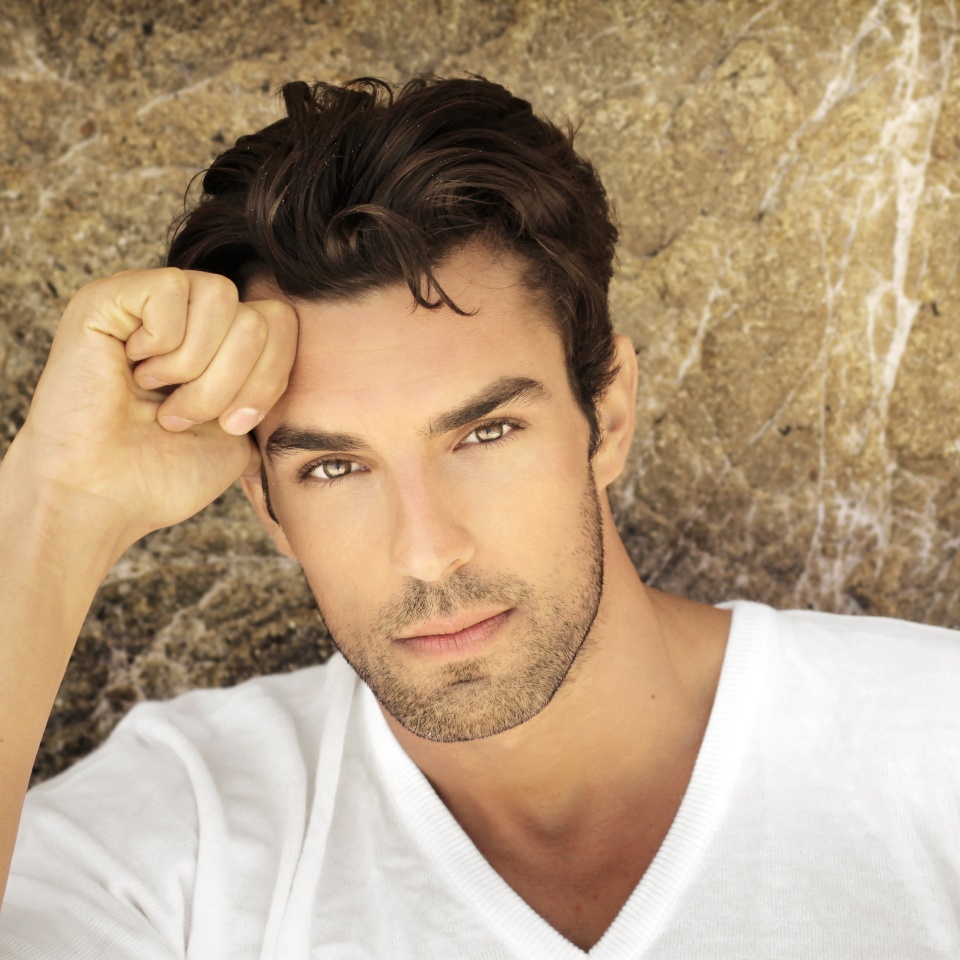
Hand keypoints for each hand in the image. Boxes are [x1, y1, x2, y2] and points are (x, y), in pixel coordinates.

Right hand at [11, 268, 296, 550]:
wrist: (101, 496)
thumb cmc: (162, 474)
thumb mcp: (241, 441)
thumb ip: (272, 402)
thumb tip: (312, 395)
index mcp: (223, 345)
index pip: (283, 325)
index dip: (268, 380)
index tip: (232, 425)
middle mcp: (190, 316)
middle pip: (258, 318)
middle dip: (229, 383)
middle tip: (181, 416)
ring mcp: (150, 302)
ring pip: (222, 298)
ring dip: (195, 367)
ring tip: (158, 397)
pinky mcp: (109, 296)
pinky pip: (172, 288)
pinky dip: (160, 342)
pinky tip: (131, 369)